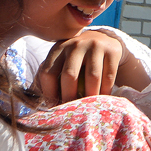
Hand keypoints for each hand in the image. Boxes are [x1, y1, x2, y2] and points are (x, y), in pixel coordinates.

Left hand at [36, 30, 150, 104]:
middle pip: (69, 75)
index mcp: (58, 48)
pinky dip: (105, 91)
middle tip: (71, 111)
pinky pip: (109, 76)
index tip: (54, 106)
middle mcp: (75, 44)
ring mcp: (95, 46)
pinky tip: (102, 99)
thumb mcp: (62, 60)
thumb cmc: (77, 58)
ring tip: (88, 107)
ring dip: (90, 95)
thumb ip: (50, 76)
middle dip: (69, 96)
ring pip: (92, 76)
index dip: (49, 92)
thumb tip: (38, 101)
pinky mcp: (112, 51)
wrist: (103, 39)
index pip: (48, 72)